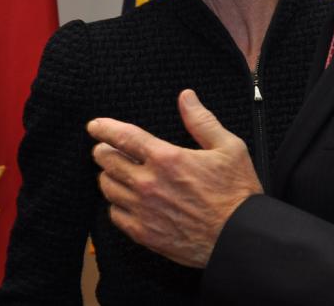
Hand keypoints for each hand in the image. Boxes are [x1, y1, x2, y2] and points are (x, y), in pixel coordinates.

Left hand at [87, 89, 262, 267]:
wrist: (238, 237)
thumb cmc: (237, 192)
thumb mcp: (228, 147)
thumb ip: (202, 121)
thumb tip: (186, 97)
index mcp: (167, 158)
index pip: (124, 137)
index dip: (104, 128)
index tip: (94, 126)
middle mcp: (149, 183)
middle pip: (108, 162)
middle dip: (103, 151)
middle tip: (104, 149)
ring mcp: (144, 210)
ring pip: (108, 188)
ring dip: (107, 176)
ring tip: (113, 172)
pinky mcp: (144, 233)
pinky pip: (115, 215)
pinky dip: (115, 204)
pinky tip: (123, 200)